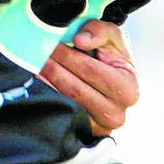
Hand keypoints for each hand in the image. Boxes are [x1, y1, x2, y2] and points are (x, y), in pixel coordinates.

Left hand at [38, 20, 138, 135]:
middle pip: (75, 88)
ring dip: (47, 81)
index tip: (52, 43)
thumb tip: (80, 40)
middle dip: (54, 68)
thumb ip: (99, 31)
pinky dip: (48, 95)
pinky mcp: (84, 131)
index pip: (91, 70)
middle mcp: (117, 114)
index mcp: (128, 90)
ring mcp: (100, 127)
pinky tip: (38, 80)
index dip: (68, 56)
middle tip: (37, 52)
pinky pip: (62, 112)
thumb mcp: (112, 37)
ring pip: (66, 102)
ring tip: (35, 64)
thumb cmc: (112, 57)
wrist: (113, 81)